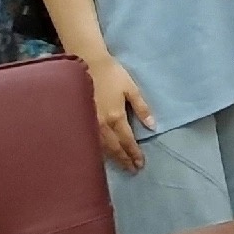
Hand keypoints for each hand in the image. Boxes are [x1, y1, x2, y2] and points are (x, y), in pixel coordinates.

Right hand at [82, 53, 153, 171]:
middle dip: (124, 160)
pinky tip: (103, 155)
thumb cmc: (112, 74)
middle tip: (133, 170)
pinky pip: (91, 141)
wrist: (87, 64)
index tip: (140, 164)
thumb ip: (142, 108)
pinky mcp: (81, 121)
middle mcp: (101, 125)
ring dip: (112, 158)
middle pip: (114, 148)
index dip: (134, 153)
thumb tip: (152, 126)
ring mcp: (89, 124)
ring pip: (102, 147)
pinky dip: (99, 151)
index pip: (127, 141)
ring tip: (121, 165)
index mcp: (116, 117)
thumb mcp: (131, 89)